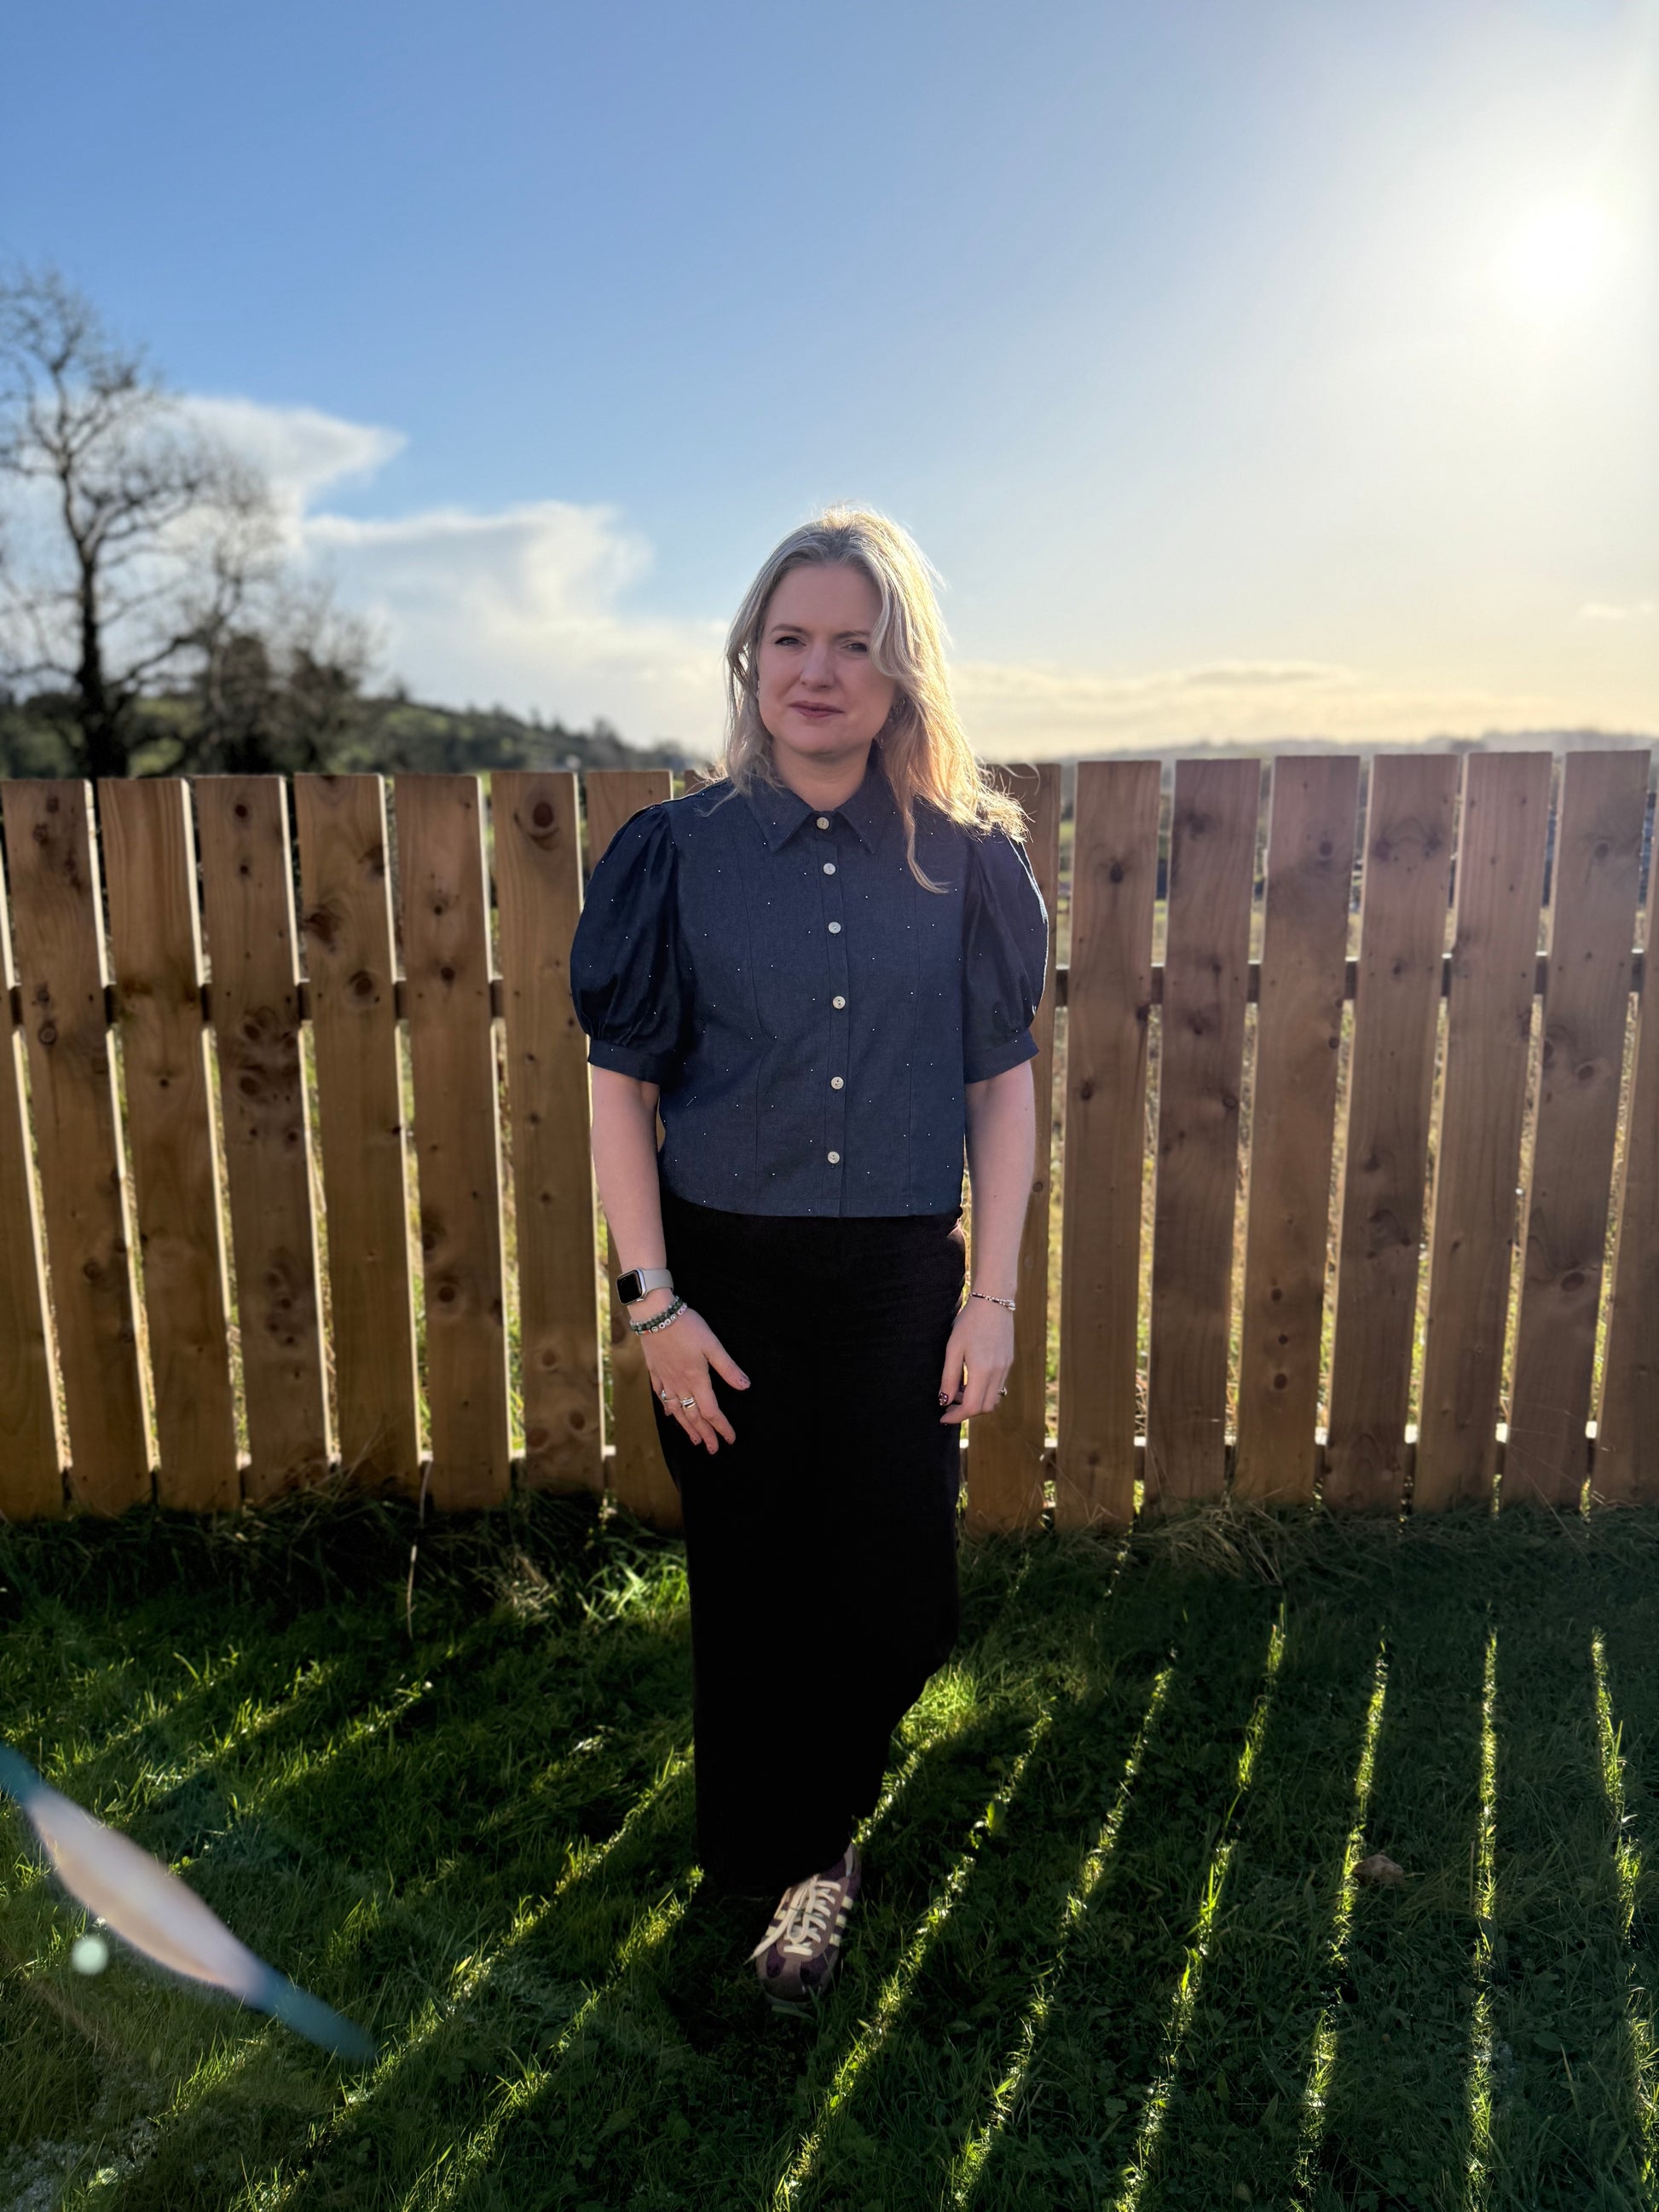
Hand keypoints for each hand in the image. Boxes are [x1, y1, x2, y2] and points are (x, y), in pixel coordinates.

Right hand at [642, 1306, 749, 1453]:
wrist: (655, 1315)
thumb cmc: (686, 1327)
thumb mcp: (712, 1345)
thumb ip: (728, 1368)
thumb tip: (745, 1386)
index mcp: (697, 1379)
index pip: (711, 1411)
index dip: (721, 1427)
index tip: (730, 1439)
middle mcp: (680, 1385)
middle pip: (694, 1416)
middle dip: (705, 1434)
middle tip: (713, 1449)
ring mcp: (666, 1379)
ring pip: (677, 1411)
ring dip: (687, 1427)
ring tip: (694, 1440)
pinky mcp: (655, 1372)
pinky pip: (662, 1396)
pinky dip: (668, 1409)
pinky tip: (670, 1414)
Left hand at [938, 1296, 1013, 1422]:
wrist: (994, 1301)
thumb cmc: (969, 1322)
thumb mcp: (953, 1349)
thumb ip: (949, 1377)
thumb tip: (944, 1400)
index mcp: (983, 1371)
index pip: (971, 1407)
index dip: (956, 1416)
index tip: (943, 1417)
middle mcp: (998, 1372)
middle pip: (984, 1407)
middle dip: (966, 1411)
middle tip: (948, 1404)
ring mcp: (1006, 1367)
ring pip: (993, 1398)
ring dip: (975, 1401)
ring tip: (957, 1390)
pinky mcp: (1009, 1361)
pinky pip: (998, 1386)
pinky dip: (984, 1390)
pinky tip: (970, 1379)